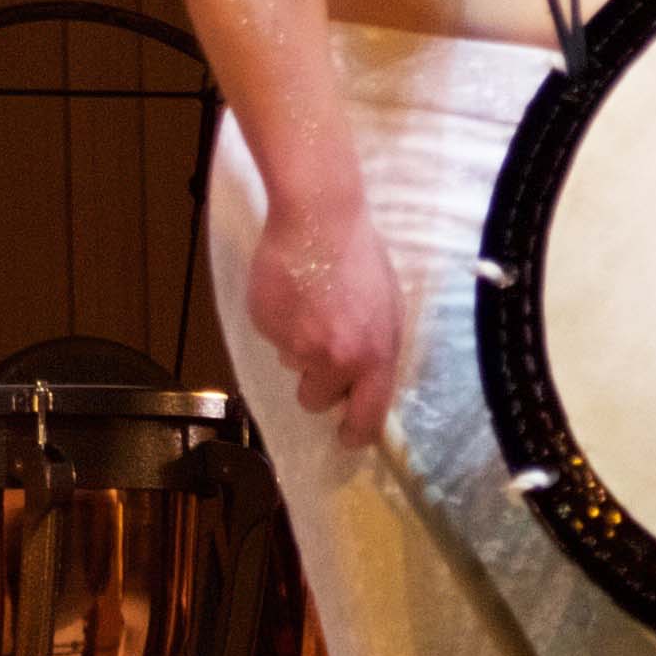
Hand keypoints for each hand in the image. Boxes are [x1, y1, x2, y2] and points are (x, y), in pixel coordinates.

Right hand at [242, 197, 409, 434]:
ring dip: (299, 346)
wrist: (319, 219)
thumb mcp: (389, 308)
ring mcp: (296, 346)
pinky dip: (280, 323)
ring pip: (292, 367)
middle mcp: (335, 359)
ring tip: (310, 304)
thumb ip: (378, 350)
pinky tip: (292, 293)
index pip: (366, 417)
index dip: (355, 432)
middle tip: (323, 346)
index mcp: (374, 356)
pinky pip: (272, 339)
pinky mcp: (266, 328)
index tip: (348, 436)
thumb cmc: (361, 259)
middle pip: (317, 400)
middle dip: (319, 381)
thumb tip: (365, 383)